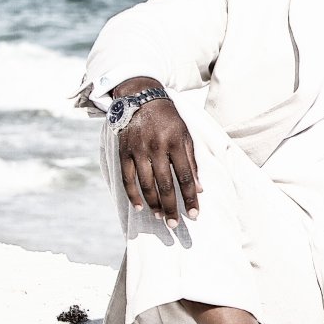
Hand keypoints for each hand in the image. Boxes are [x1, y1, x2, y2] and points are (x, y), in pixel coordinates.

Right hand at [113, 77, 201, 227]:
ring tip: (160, 217)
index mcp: (176, 143)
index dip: (191, 198)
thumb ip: (192, 161)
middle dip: (172, 207)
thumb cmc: (169, 120)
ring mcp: (138, 150)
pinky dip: (133, 194)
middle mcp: (157, 147)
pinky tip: (140, 207)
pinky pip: (127, 178)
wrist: (141, 98)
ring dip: (154, 204)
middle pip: (166, 184)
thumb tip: (200, 188)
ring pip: (146, 184)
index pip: (186, 177)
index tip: (195, 214)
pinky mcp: (123, 152)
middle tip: (175, 224)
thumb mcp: (186, 135)